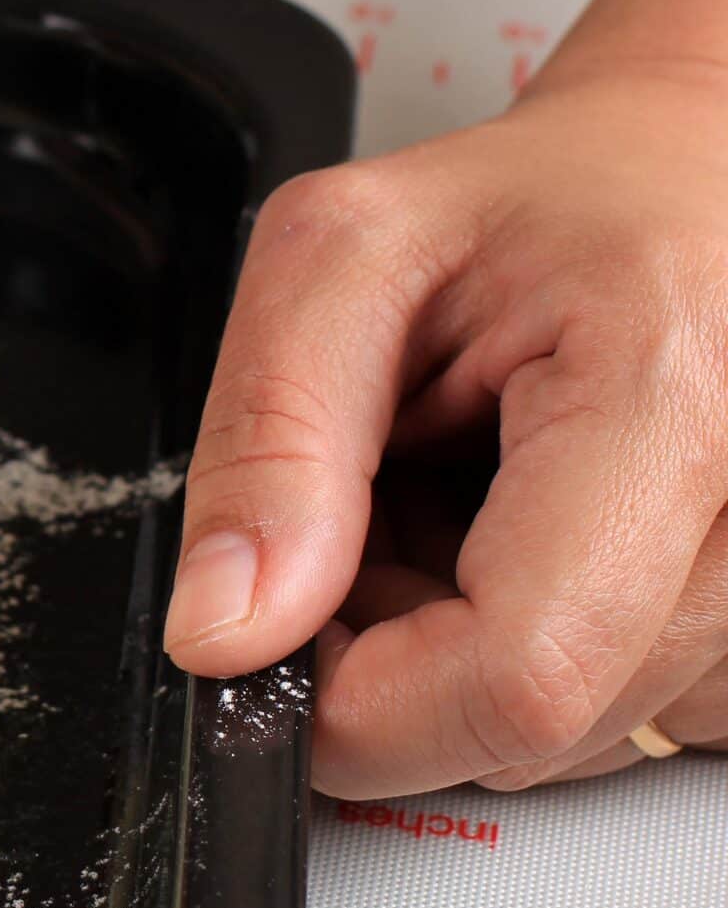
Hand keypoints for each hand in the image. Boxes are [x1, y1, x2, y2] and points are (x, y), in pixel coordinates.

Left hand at [166, 61, 727, 795]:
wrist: (680, 172)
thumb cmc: (533, 198)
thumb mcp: (338, 257)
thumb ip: (267, 442)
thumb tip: (227, 632)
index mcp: (667, 393)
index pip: (519, 676)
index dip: (361, 708)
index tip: (278, 648)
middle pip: (541, 724)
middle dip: (403, 660)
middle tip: (382, 512)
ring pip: (584, 735)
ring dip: (471, 652)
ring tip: (468, 501)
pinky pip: (640, 712)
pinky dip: (551, 652)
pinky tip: (534, 541)